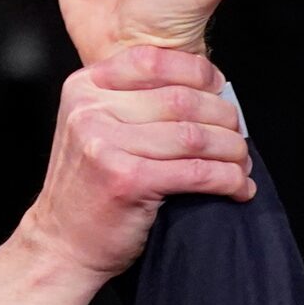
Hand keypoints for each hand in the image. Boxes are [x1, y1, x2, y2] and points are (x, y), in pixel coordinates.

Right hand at [0, 48, 252, 304]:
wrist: (62, 244)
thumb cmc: (90, 188)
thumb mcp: (95, 127)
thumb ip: (134, 100)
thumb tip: (208, 85)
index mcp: (85, 88)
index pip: (154, 59)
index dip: (198, 71)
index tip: (220, 88)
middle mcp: (91, 111)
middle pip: (182, 99)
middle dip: (224, 118)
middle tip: (238, 136)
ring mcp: (106, 146)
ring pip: (195, 136)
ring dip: (232, 151)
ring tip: (242, 164)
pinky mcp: (128, 181)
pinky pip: (196, 172)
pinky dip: (227, 180)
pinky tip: (239, 188)